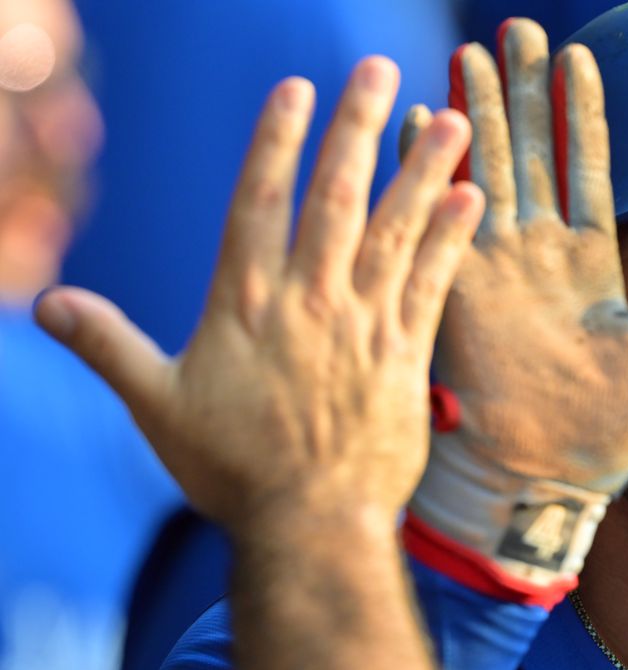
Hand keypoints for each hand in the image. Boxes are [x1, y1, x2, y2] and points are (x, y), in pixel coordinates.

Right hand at [34, 58, 483, 533]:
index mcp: (246, 304)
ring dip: (421, 169)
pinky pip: (433, 283)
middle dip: (358, 129)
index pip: (259, 201)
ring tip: (450, 118)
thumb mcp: (157, 405)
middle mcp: (309, 301)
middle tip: (381, 71)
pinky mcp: (406, 356)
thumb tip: (44, 304)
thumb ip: (107, 345)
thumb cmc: (232, 471)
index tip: (296, 89)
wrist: (311, 526)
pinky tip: (469, 197)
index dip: (276, 141)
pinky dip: (451, 238)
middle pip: (336, 197)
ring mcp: (363, 326)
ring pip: (395, 230)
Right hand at [405, 20, 627, 580]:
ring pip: (486, 167)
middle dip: (520, 90)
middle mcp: (536, 256)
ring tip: (472, 52)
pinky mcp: (460, 287)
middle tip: (512, 31)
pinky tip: (425, 117)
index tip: (577, 58)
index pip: (584, 169)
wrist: (550, 480)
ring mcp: (494, 267)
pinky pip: (443, 213)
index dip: (580, 115)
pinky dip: (431, 166)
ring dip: (478, 109)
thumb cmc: (611, 432)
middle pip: (529, 151)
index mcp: (586, 266)